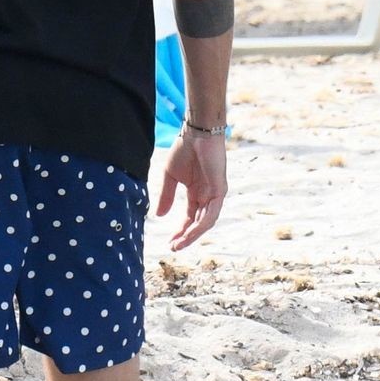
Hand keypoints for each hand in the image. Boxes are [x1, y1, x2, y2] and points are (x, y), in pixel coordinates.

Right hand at [155, 129, 226, 250]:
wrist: (196, 133)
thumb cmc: (184, 149)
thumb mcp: (170, 176)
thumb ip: (166, 196)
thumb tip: (159, 216)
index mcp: (196, 193)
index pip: (190, 218)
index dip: (180, 231)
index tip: (169, 242)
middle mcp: (207, 196)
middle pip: (198, 223)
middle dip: (186, 237)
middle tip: (173, 248)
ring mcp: (215, 194)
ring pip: (205, 222)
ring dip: (193, 235)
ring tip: (180, 244)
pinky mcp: (220, 190)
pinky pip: (212, 212)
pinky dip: (202, 224)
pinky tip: (191, 232)